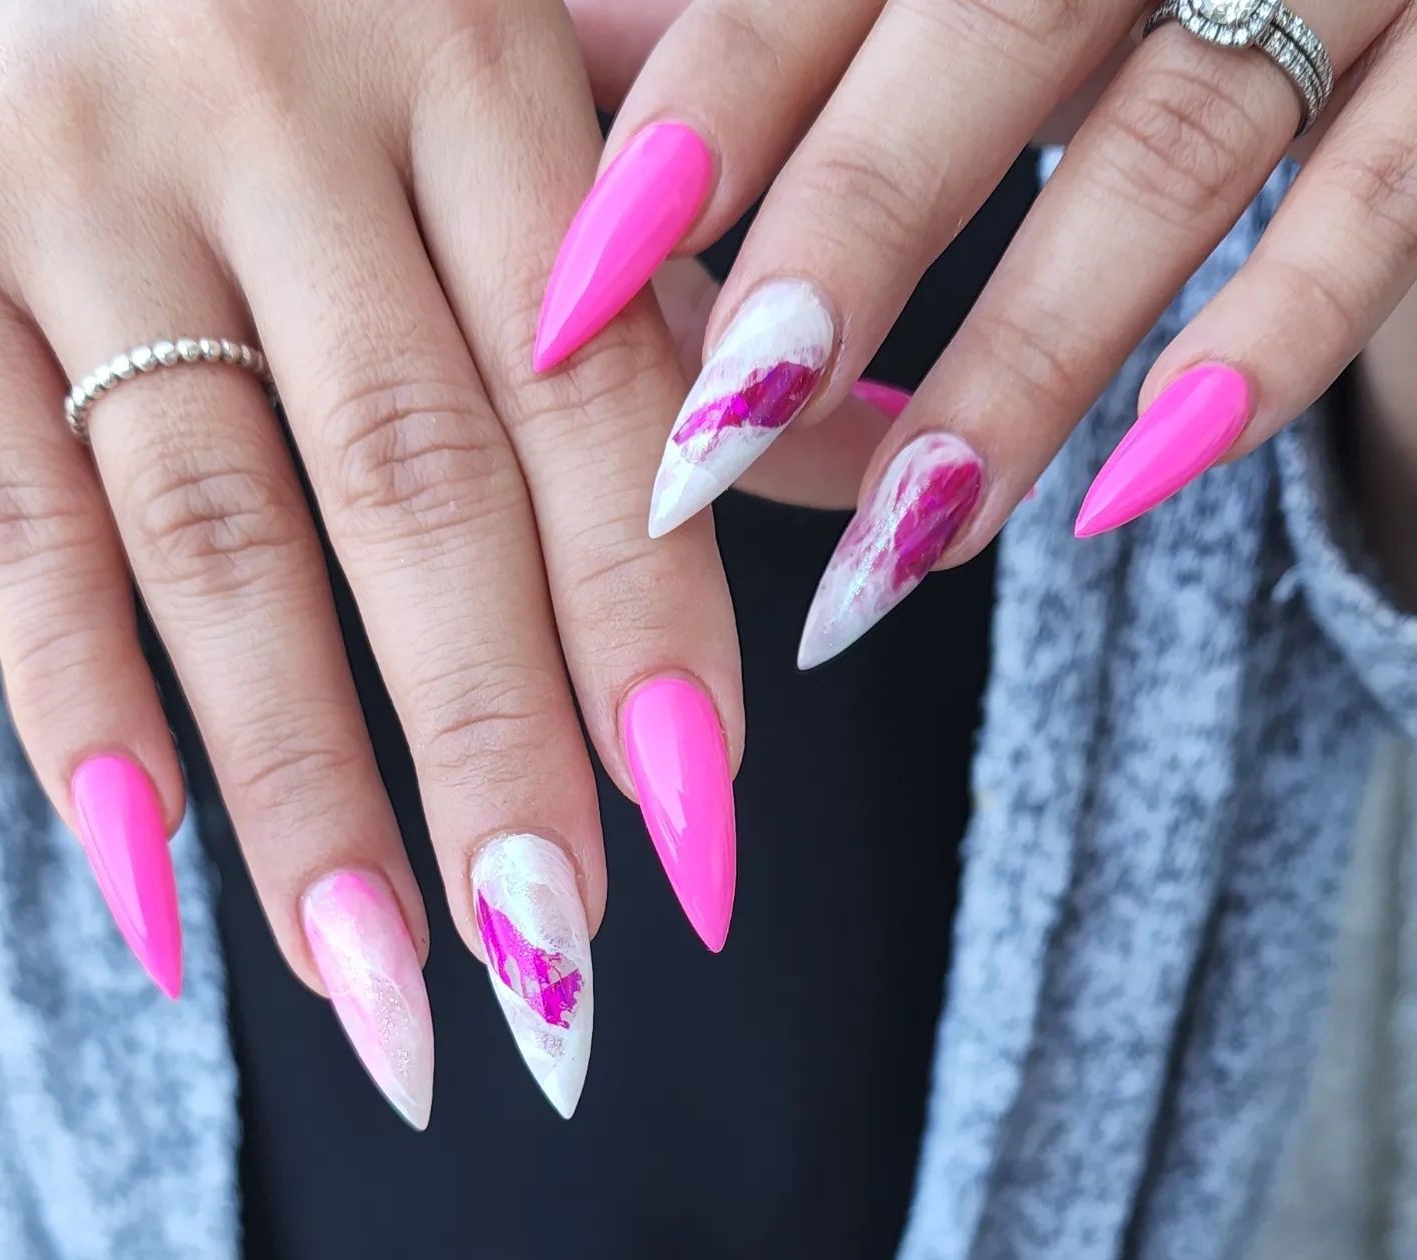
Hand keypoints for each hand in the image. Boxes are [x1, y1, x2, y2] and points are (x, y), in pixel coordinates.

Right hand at [0, 0, 746, 1124]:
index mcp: (468, 60)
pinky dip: (74, 704)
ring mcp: (74, 188)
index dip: (645, 617)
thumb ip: (696, 274)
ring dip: (300, 789)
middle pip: (409, 487)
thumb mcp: (552, 71)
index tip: (698, 823)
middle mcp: (274, 120)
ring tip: (381, 988)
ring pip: (210, 540)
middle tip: (554, 961)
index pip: (588, 392)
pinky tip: (151, 874)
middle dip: (488, 743)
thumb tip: (881, 461)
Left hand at [557, 0, 1416, 665]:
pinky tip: (1137, 481)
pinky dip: (1269, 345)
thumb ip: (815, 60)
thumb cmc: (1109, 4)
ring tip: (888, 552)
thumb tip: (602, 206)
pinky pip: (1386, 203)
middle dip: (844, 242)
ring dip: (1018, 366)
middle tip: (707, 444)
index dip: (703, 115)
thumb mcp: (949, 4)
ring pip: (1175, 145)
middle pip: (991, 26)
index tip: (575, 303)